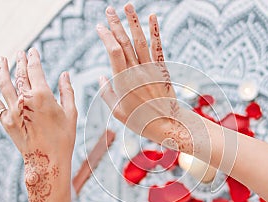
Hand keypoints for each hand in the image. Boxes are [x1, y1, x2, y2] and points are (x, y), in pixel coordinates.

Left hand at [0, 48, 77, 201]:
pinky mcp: (6, 121)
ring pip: (4, 84)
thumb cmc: (64, 138)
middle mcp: (25, 100)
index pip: (35, 70)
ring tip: (2, 59)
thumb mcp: (71, 113)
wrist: (48, 161)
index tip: (32, 52)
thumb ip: (67, 91)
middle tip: (20, 53)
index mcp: (43, 96)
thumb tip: (64, 74)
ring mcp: (14, 110)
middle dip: (20, 61)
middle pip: (20, 74)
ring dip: (2, 69)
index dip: (33, 59)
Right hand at [97, 4, 196, 151]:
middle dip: (115, 24)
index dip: (106, 36)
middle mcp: (137, 70)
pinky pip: (158, 47)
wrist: (167, 124)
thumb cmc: (140, 120)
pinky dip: (155, 31)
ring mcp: (150, 68)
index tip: (99, 27)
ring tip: (127, 6)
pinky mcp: (161, 69)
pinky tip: (153, 17)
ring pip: (140, 40)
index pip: (114, 51)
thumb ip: (107, 93)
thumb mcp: (118, 111)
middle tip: (108, 10)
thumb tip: (101, 77)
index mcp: (124, 80)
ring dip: (133, 22)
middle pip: (125, 42)